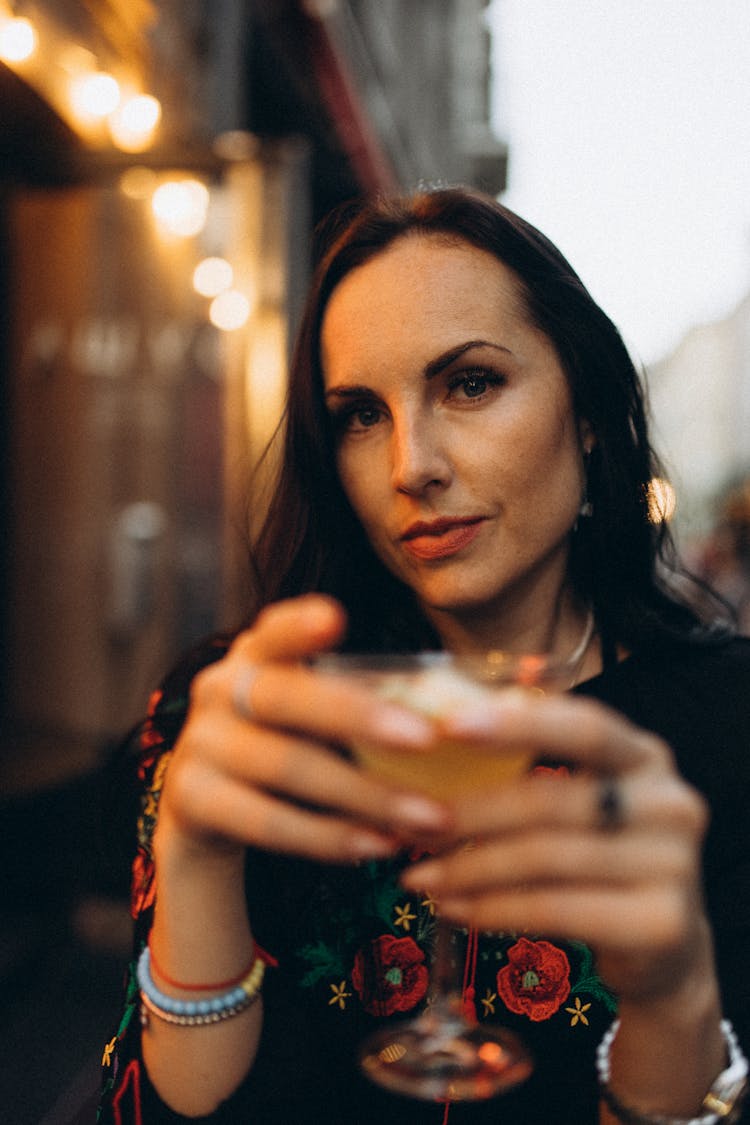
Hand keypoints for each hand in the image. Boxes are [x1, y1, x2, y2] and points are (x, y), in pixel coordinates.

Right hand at [155, 595, 449, 865]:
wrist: (204, 807)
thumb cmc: (285, 742)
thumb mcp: (308, 711)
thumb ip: (356, 702)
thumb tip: (456, 720)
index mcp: (255, 655)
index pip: (274, 630)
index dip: (299, 624)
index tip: (336, 618)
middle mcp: (219, 689)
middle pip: (286, 698)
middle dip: (359, 718)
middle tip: (426, 739)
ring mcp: (198, 744)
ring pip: (287, 767)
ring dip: (365, 796)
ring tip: (427, 816)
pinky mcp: (190, 800)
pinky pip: (267, 823)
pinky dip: (329, 837)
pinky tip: (378, 845)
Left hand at [400, 690, 711, 1004]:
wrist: (664, 945)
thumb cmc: (599, 855)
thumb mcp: (580, 800)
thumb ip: (530, 767)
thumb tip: (432, 739)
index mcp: (646, 755)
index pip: (584, 725)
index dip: (519, 723)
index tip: (450, 725)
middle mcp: (670, 802)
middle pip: (551, 800)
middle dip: (471, 812)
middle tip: (412, 824)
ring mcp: (674, 865)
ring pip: (545, 858)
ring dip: (469, 869)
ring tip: (420, 877)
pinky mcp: (660, 924)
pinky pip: (555, 909)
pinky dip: (494, 909)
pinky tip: (455, 909)